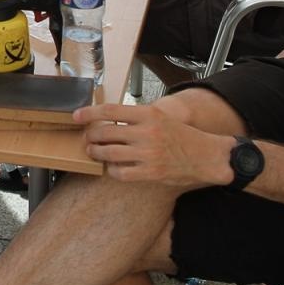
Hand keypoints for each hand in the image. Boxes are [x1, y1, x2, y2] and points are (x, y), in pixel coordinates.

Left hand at [73, 102, 230, 185]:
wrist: (207, 156)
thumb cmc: (183, 136)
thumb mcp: (161, 118)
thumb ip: (137, 118)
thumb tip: (109, 119)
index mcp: (148, 115)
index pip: (110, 111)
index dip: (89, 113)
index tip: (76, 116)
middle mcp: (146, 133)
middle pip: (105, 132)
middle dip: (90, 136)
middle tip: (87, 139)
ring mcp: (147, 154)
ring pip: (108, 153)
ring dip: (96, 153)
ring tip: (94, 152)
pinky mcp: (150, 173)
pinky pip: (120, 172)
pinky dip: (112, 169)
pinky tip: (112, 167)